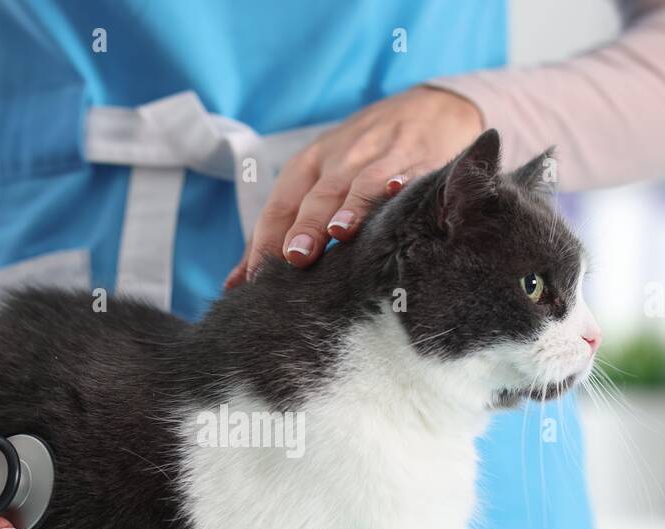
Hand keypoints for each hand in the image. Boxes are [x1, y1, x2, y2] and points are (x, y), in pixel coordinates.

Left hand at [224, 86, 482, 287]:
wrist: (428, 107)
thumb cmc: (361, 158)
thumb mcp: (318, 182)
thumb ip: (280, 231)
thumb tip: (236, 284)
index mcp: (307, 168)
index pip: (279, 207)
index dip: (267, 242)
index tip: (255, 280)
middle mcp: (336, 160)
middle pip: (315, 197)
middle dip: (304, 227)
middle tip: (295, 258)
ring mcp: (375, 157)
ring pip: (357, 184)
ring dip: (347, 207)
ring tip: (339, 232)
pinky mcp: (414, 156)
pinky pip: (403, 171)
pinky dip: (397, 182)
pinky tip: (396, 191)